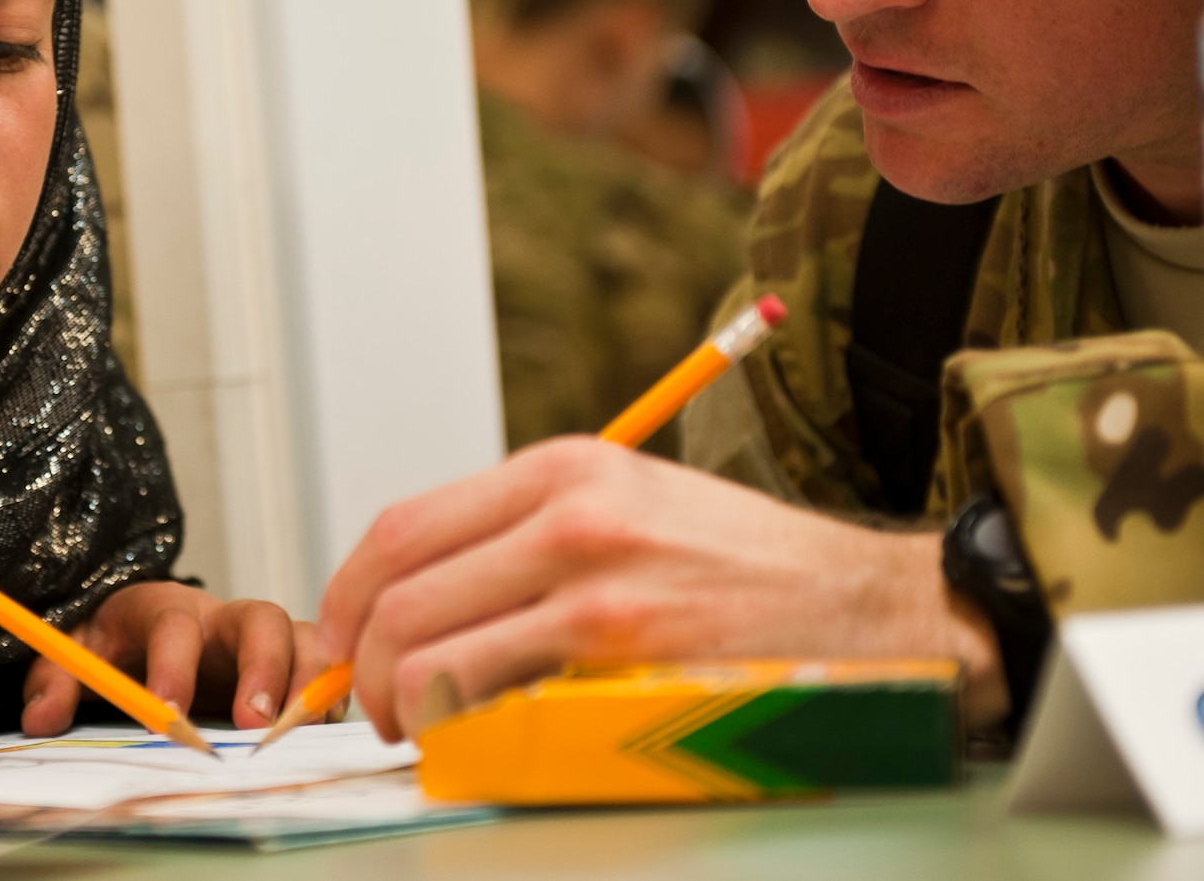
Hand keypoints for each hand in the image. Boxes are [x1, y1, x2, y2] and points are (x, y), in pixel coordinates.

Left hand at [20, 582, 326, 735]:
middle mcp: (222, 617)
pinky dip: (330, 694)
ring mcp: (262, 638)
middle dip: (263, 668)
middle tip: (253, 723)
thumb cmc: (115, 644)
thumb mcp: (76, 653)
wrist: (145, 629)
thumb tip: (41, 718)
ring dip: (308, 682)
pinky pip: (324, 668)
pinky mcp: (289, 663)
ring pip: (303, 639)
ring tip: (301, 728)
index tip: (166, 715)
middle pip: (259, 618)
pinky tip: (323, 725)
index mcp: (164, 607)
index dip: (175, 666)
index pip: (175, 625)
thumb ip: (57, 679)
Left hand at [317, 437, 1005, 742]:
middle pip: (399, 589)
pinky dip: (452, 724)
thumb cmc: (742, 569)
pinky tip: (467, 736)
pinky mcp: (621, 650)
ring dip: (397, 701)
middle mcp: (571, 509)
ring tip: (416, 725)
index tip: (338, 638)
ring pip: (428, 646)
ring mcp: (595, 580)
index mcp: (565, 467)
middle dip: (359, 662)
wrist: (865, 606)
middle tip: (369, 703)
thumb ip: (528, 535)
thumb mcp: (631, 504)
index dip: (346, 593)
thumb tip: (419, 594)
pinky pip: (489, 693)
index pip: (404, 526)